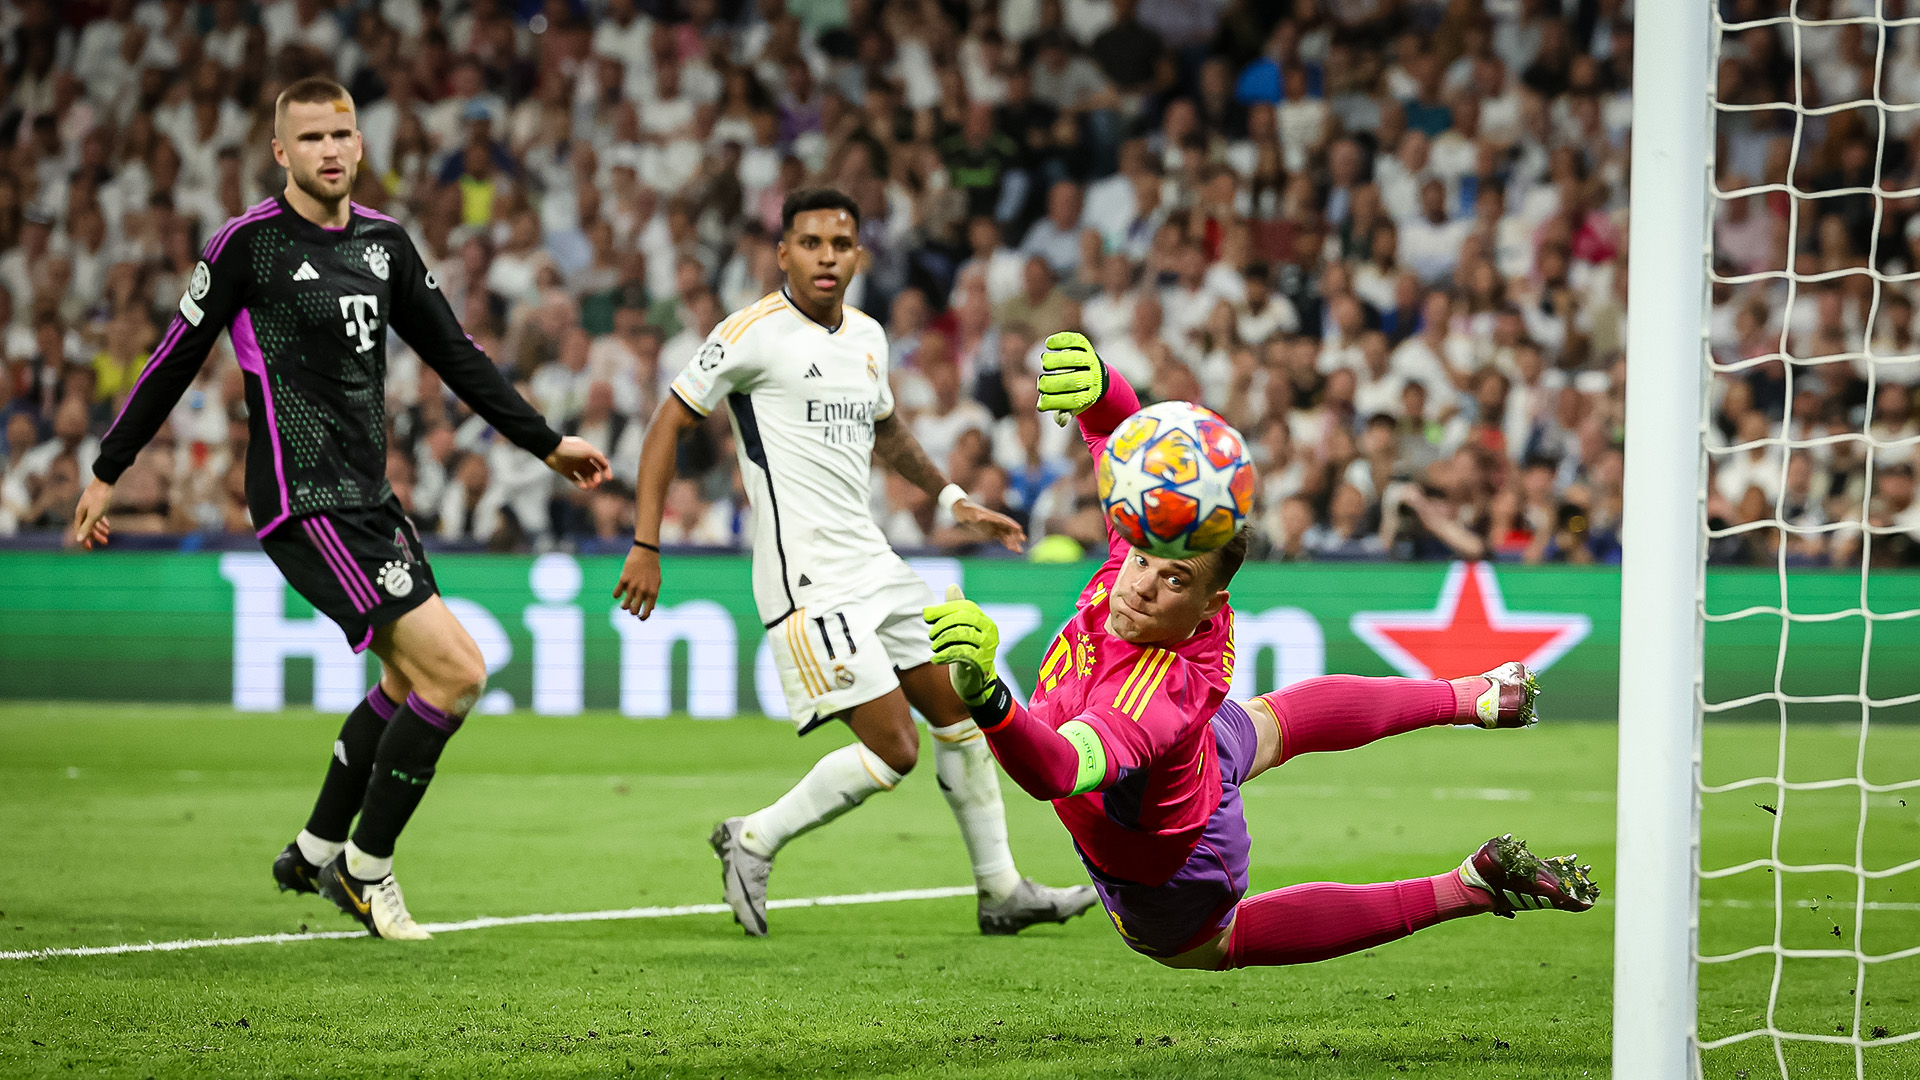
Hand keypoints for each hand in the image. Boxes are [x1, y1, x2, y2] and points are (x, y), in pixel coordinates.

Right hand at [71, 478, 113, 549]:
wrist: (105, 480)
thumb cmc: (100, 498)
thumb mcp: (94, 515)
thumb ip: (87, 527)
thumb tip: (78, 540)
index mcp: (79, 515)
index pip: (79, 531)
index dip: (84, 540)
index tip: (90, 549)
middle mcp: (82, 511)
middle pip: (87, 527)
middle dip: (95, 536)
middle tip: (105, 542)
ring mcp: (89, 506)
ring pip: (92, 521)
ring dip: (100, 529)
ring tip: (108, 534)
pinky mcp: (96, 502)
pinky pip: (97, 515)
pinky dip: (102, 521)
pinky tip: (107, 526)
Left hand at [544, 436, 612, 488]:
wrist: (551, 450)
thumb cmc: (571, 449)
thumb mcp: (588, 451)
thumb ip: (599, 457)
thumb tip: (607, 464)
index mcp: (589, 452)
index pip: (601, 462)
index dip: (606, 470)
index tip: (609, 478)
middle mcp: (582, 459)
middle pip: (594, 471)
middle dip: (597, 477)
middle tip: (597, 482)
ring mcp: (574, 466)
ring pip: (586, 476)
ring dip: (590, 482)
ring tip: (592, 487)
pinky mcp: (566, 472)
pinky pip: (576, 480)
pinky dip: (581, 484)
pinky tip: (584, 487)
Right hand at [612, 544, 662, 618]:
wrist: (646, 552)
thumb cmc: (653, 568)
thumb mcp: (657, 582)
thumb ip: (653, 595)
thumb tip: (650, 609)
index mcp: (652, 593)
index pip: (647, 612)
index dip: (642, 617)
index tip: (639, 617)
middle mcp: (643, 591)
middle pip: (634, 611)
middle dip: (632, 612)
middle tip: (631, 608)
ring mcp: (633, 586)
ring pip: (624, 605)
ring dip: (623, 606)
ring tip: (623, 603)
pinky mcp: (624, 579)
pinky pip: (616, 593)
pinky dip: (616, 595)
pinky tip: (618, 592)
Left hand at [924, 585, 1000, 704]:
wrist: (974, 683)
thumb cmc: (964, 652)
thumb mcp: (960, 631)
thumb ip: (955, 611)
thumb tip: (951, 586)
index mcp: (985, 621)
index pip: (964, 607)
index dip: (943, 609)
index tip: (926, 615)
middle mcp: (991, 632)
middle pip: (963, 618)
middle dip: (942, 624)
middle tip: (930, 634)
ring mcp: (988, 648)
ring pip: (962, 635)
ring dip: (942, 640)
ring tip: (933, 646)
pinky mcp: (982, 664)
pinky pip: (961, 653)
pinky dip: (944, 655)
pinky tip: (934, 659)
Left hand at [953, 498, 1025, 551]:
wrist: (962, 512)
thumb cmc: (965, 510)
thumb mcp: (969, 513)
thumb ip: (975, 515)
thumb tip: (978, 517)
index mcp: (992, 516)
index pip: (1004, 520)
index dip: (1011, 524)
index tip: (1019, 528)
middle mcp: (996, 521)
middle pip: (1008, 528)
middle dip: (1016, 534)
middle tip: (1023, 540)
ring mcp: (995, 527)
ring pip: (1007, 535)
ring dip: (1013, 542)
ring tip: (1019, 551)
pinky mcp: (992, 532)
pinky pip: (1002, 538)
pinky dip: (1007, 543)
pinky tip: (1012, 549)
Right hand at [1037, 331, 1106, 426]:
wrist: (1095, 374)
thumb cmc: (1076, 392)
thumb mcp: (1072, 405)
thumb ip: (1064, 412)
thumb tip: (1061, 421)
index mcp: (1091, 394)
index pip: (1074, 400)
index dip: (1055, 403)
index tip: (1041, 404)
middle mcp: (1094, 377)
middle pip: (1074, 380)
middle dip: (1053, 383)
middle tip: (1040, 383)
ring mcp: (1091, 359)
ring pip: (1074, 359)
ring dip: (1055, 361)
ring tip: (1044, 364)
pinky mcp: (1086, 345)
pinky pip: (1075, 340)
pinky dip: (1061, 340)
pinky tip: (1048, 344)